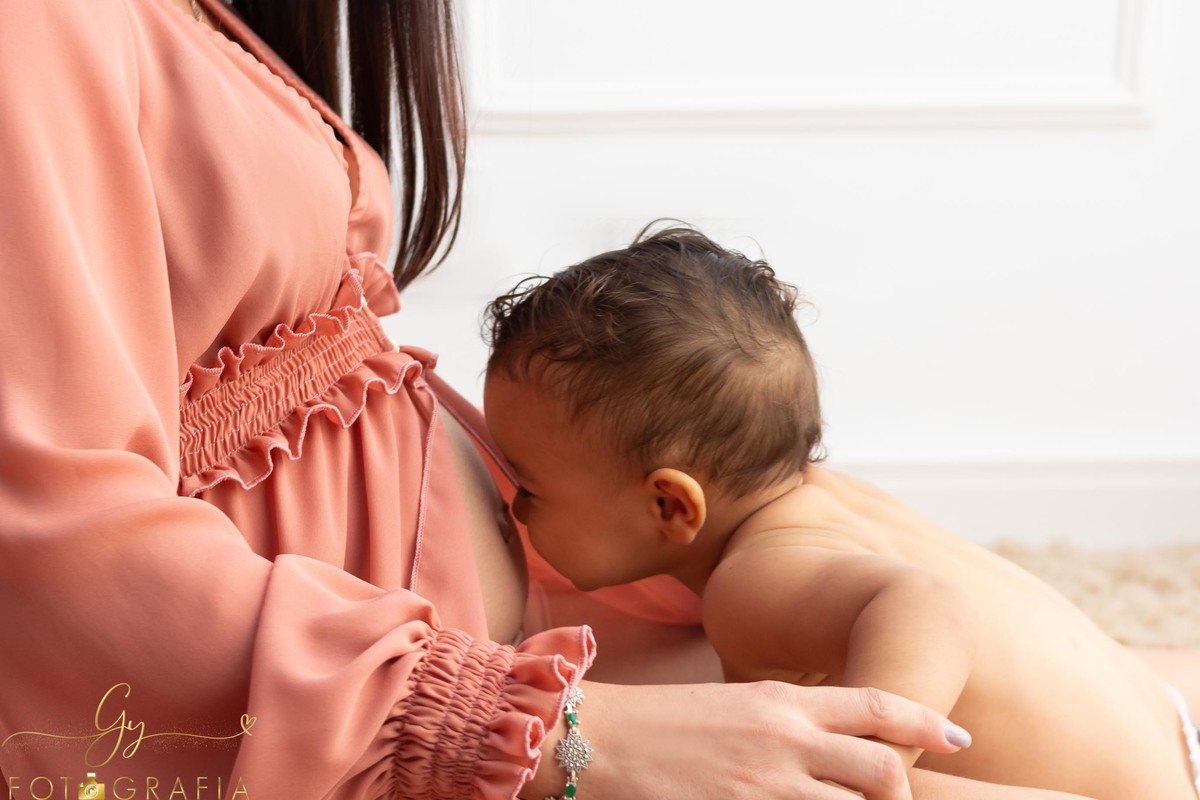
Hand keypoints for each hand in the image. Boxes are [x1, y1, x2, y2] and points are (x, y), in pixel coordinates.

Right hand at [525, 680, 969, 799]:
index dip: (925, 721)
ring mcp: (768, 784)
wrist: (595, 738)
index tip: (957, 738)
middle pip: (884, 769)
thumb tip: (820, 744)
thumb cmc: (658, 723)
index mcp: (784, 701)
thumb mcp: (731, 708)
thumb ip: (782, 724)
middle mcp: (787, 739)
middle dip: (900, 795)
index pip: (876, 704)